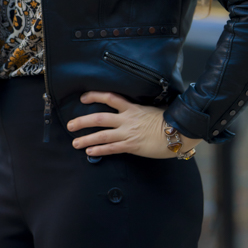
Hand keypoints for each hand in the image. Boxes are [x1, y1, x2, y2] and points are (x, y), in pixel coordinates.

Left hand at [67, 91, 200, 158]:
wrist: (178, 131)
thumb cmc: (168, 119)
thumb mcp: (152, 108)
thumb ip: (139, 108)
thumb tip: (132, 108)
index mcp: (132, 107)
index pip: (109, 97)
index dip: (94, 96)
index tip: (82, 97)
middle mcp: (127, 119)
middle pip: (99, 118)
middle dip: (82, 121)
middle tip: (70, 125)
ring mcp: (128, 133)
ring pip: (102, 135)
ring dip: (86, 139)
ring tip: (74, 142)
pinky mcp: (132, 146)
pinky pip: (111, 148)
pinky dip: (99, 150)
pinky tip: (89, 152)